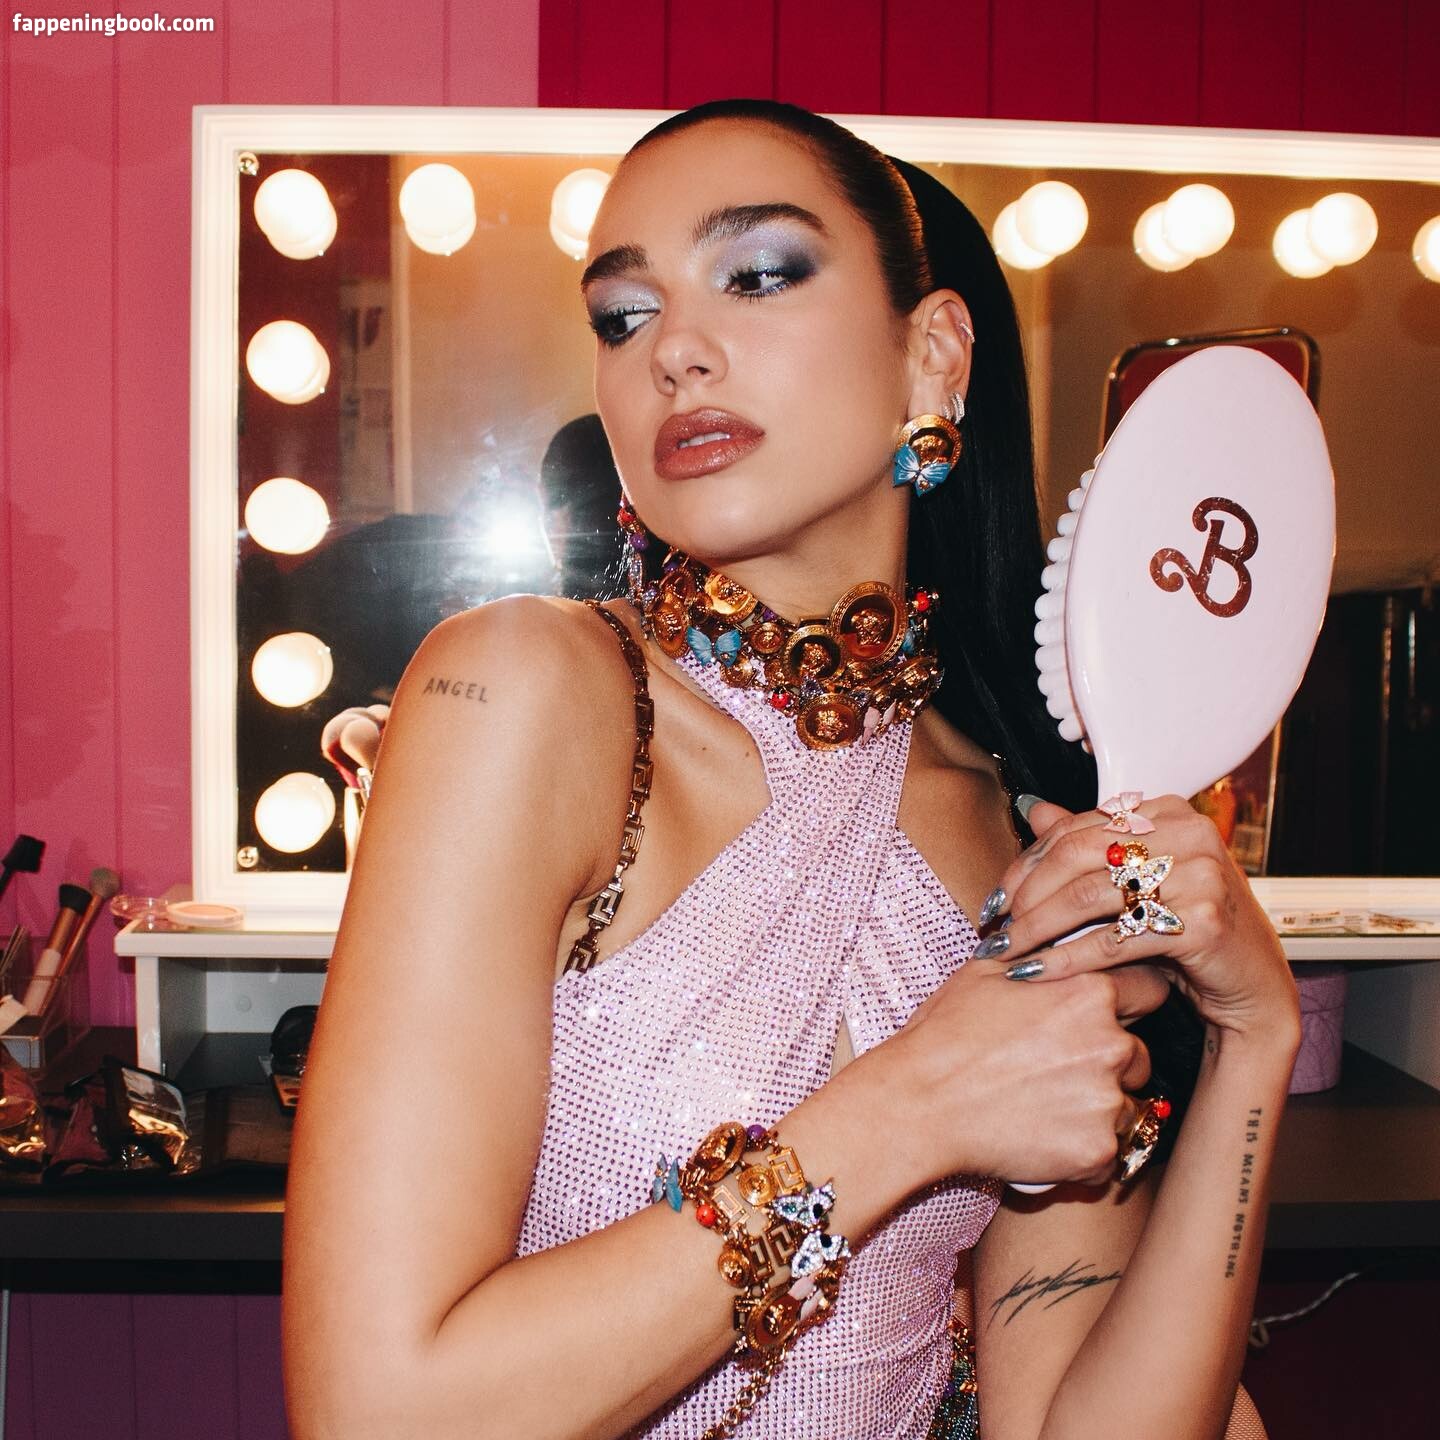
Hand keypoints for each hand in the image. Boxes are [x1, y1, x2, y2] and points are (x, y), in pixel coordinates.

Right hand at [882, 949, 1171, 1187]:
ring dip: (1099, 1110)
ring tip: (1044, 1109)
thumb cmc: (945, 1033)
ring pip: (1128, 1107)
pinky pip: (1111, 1154)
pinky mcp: (1098, 1151)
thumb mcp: (987, 973)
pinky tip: (1043, 1139)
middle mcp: (1111, 1045)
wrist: (920, 1103)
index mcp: (1090, 993)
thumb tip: (1054, 941)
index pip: (1148, 991)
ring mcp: (1107, 1101)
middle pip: (1137, 1056)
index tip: (1105, 1021)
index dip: (1127, 1005)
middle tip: (1057, 1073)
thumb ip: (1040, 958)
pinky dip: (1084, 1151)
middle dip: (1107, 1064)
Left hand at [989, 796, 1300, 1047]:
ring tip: (1005, 951)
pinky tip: (1034, 972)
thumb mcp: (1137, 880)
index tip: (996, 897)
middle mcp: (1189, 834)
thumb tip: (1031, 808)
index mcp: (1168, 812)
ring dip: (1036, 928)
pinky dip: (1066, 958)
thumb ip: (1087, 843)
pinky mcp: (1203, 922)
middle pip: (1078, 856)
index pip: (1077, 829)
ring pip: (1090, 896)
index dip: (1028, 864)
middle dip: (1026, 894)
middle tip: (994, 926)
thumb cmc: (1188, 932)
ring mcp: (1201, 875)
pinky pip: (1113, 939)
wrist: (1250, 989)